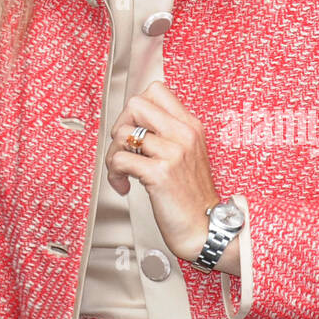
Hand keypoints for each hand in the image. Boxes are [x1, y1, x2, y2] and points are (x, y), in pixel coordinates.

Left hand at [105, 80, 223, 264]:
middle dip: (121, 127)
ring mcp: (173, 153)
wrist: (205, 228)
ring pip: (122, 133)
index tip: (136, 131)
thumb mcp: (188, 155)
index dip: (137, 109)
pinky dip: (114, 174)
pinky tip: (123, 186)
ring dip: (113, 154)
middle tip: (125, 150)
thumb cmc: (192, 197)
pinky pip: (120, 159)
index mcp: (191, 126)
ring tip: (122, 172)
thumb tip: (133, 124)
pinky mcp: (159, 173)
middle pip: (135, 104)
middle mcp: (183, 134)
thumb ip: (168, 135)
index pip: (156, 90)